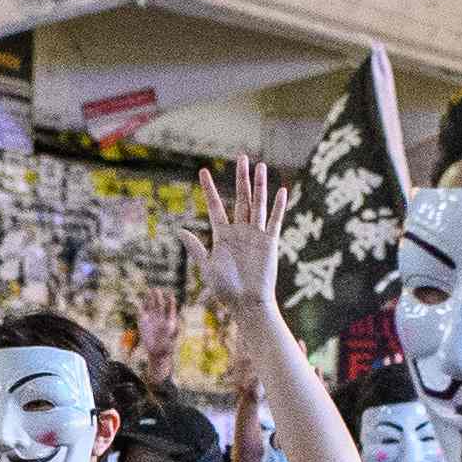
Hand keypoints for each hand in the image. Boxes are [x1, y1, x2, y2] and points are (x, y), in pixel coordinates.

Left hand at [198, 161, 281, 323]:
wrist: (247, 304)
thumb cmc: (226, 290)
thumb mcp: (207, 267)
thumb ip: (196, 247)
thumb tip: (179, 230)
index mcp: (222, 235)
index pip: (214, 206)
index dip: (209, 188)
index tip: (203, 171)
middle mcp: (240, 231)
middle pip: (240, 198)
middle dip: (241, 178)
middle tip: (241, 157)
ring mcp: (256, 235)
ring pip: (258, 204)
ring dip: (259, 185)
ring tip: (260, 166)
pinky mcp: (270, 243)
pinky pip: (275, 221)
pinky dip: (279, 206)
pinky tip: (281, 190)